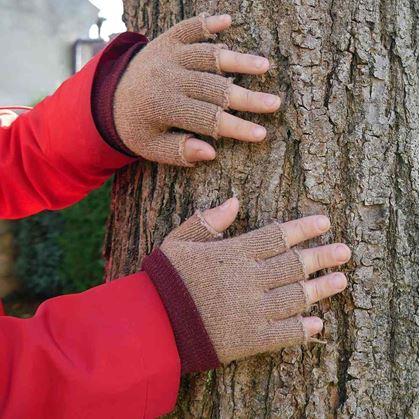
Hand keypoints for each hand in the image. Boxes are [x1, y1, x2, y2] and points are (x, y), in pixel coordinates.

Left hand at [114, 14, 280, 165]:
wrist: (109, 97)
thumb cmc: (137, 127)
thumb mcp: (150, 149)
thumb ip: (179, 152)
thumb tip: (212, 153)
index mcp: (161, 108)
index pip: (206, 119)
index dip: (235, 128)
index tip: (261, 134)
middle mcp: (166, 78)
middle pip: (214, 88)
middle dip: (246, 98)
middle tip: (274, 104)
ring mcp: (167, 56)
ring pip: (207, 56)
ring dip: (237, 59)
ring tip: (265, 66)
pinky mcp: (166, 41)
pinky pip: (188, 28)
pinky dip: (207, 22)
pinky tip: (228, 20)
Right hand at [142, 198, 350, 372]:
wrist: (153, 325)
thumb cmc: (166, 280)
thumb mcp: (180, 241)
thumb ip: (208, 222)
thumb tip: (234, 202)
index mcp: (233, 254)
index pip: (276, 236)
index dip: (303, 229)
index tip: (324, 223)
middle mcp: (248, 280)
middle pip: (293, 264)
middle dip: (322, 256)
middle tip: (345, 251)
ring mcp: (251, 311)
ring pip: (295, 296)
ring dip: (320, 289)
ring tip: (341, 280)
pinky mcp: (250, 340)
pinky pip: (284, 333)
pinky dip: (302, 329)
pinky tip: (317, 324)